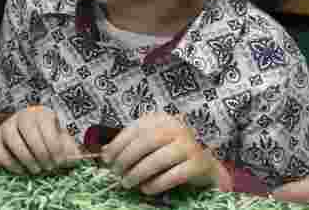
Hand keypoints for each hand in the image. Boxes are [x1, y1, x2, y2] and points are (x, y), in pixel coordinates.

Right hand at [0, 106, 89, 174]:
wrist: (35, 139)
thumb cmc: (51, 142)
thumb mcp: (64, 143)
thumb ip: (71, 150)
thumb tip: (74, 158)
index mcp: (42, 114)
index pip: (45, 124)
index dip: (53, 145)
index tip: (59, 161)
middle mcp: (23, 116)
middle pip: (28, 129)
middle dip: (40, 152)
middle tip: (49, 167)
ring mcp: (7, 125)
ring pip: (11, 137)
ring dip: (25, 157)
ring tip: (37, 170)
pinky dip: (8, 161)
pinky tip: (22, 171)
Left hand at [102, 112, 224, 194]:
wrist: (203, 165)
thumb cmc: (170, 153)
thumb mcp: (151, 143)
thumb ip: (131, 145)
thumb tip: (104, 153)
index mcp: (162, 119)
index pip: (135, 129)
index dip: (118, 144)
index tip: (106, 159)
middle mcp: (177, 128)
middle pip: (146, 142)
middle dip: (127, 159)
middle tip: (117, 173)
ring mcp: (189, 145)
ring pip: (159, 158)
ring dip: (139, 173)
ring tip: (128, 183)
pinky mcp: (199, 164)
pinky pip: (175, 174)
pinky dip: (157, 183)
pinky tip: (147, 189)